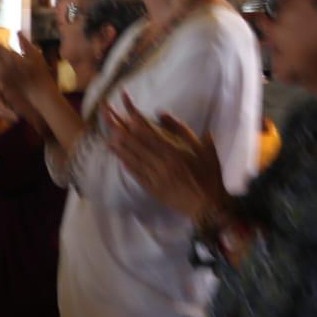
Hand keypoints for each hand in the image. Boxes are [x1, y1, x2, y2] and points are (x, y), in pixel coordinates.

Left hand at [104, 92, 228, 222]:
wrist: (208, 205)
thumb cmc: (208, 174)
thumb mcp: (203, 148)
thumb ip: (182, 129)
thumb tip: (161, 113)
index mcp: (175, 152)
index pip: (150, 133)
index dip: (135, 121)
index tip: (124, 111)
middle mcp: (162, 163)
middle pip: (137, 144)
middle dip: (121, 130)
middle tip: (108, 120)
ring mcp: (155, 177)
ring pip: (133, 158)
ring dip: (120, 147)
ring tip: (108, 137)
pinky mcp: (152, 189)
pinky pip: (136, 174)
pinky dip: (127, 164)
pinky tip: (119, 157)